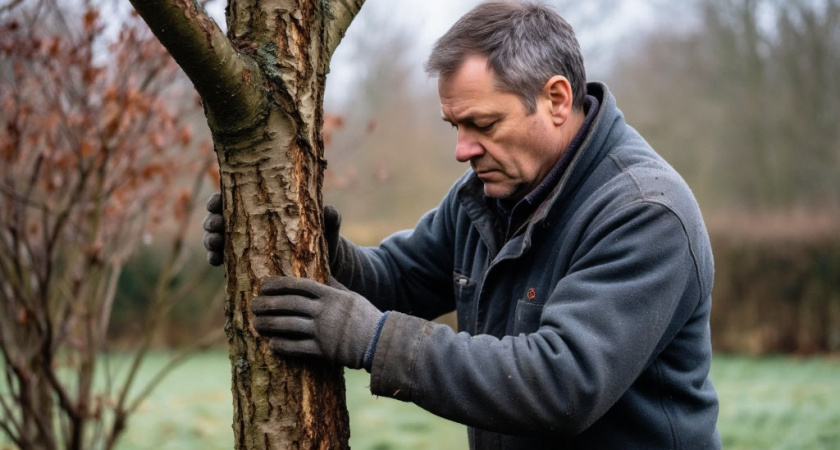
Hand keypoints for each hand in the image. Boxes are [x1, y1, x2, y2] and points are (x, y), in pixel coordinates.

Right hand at [201, 192, 342, 266]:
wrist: (321, 265)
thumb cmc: (321, 239)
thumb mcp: (325, 228)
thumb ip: (329, 220)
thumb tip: (329, 211)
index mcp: (261, 206)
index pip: (232, 197)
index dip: (218, 200)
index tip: (217, 204)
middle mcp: (247, 221)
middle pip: (219, 217)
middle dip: (212, 221)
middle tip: (216, 226)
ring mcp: (242, 242)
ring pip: (216, 237)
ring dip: (211, 240)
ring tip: (216, 245)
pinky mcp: (242, 261)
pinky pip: (222, 259)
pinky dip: (215, 259)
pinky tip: (216, 262)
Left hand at [252, 276, 382, 369]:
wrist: (379, 342)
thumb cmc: (366, 317)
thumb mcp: (351, 296)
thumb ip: (335, 286)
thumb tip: (323, 274)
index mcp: (330, 295)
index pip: (298, 286)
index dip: (278, 284)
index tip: (263, 285)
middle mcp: (324, 311)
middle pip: (289, 304)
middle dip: (267, 303)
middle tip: (252, 304)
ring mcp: (322, 331)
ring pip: (288, 325)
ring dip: (269, 324)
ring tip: (256, 323)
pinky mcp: (323, 351)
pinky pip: (297, 347)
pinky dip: (282, 345)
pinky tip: (271, 344)